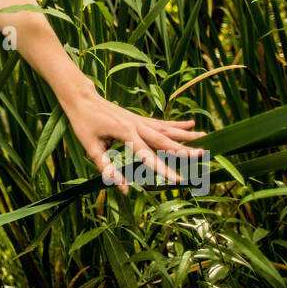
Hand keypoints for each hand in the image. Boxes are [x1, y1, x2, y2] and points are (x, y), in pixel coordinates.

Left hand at [63, 89, 207, 194]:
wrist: (81, 98)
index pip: (148, 155)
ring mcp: (139, 120)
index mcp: (125, 133)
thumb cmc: (83, 123)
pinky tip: (190, 125)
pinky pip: (161, 123)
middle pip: (164, 140)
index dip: (163, 169)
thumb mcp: (90, 148)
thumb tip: (123, 189)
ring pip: (166, 129)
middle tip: (203, 155)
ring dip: (185, 135)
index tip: (178, 181)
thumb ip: (107, 169)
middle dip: (183, 150)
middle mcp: (136, 125)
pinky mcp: (138, 118)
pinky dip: (176, 125)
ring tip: (205, 137)